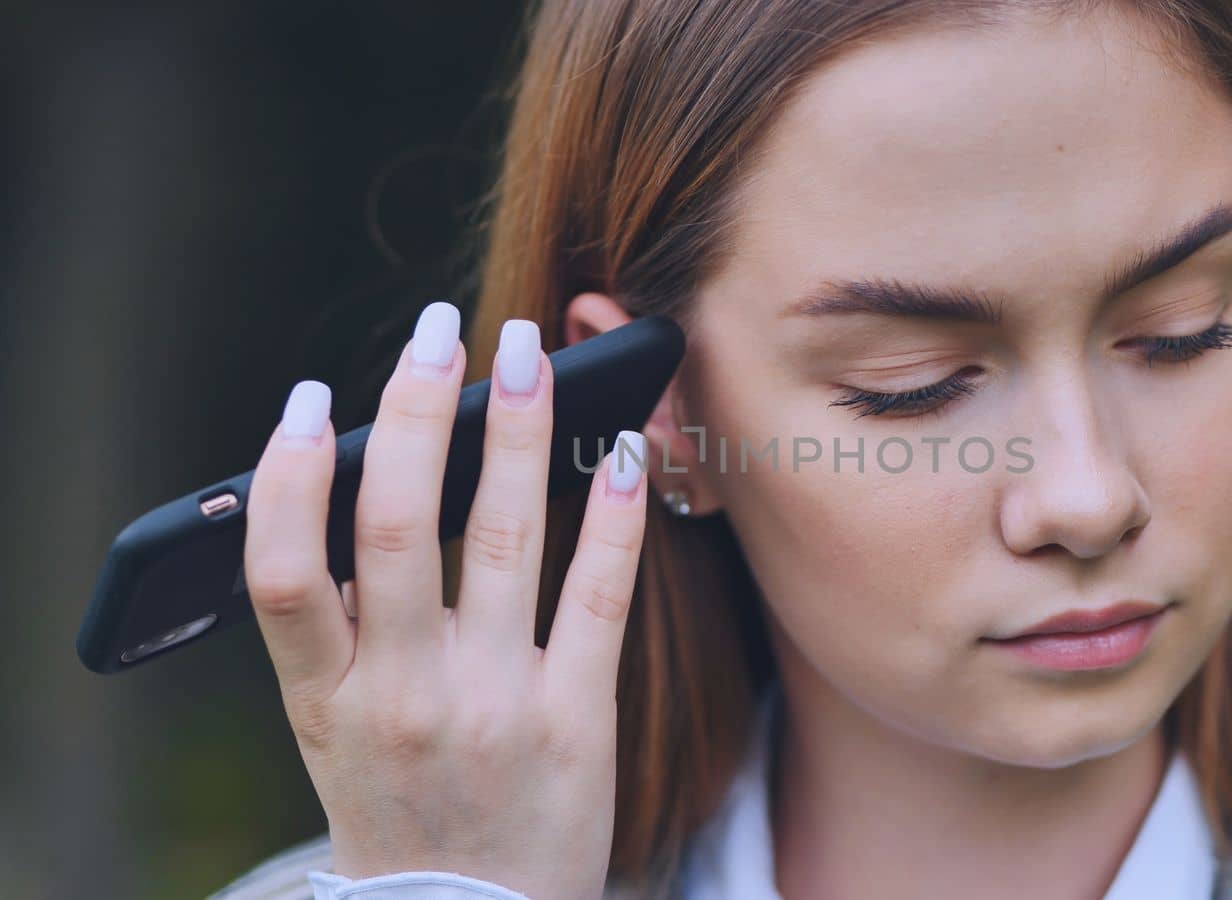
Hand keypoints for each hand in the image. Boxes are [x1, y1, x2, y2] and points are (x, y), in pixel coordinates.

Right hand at [243, 301, 647, 899]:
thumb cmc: (401, 808)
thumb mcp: (336, 732)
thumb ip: (336, 628)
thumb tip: (348, 488)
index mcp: (325, 700)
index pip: (281, 572)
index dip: (289, 475)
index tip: (314, 400)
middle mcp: (403, 698)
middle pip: (397, 528)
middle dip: (417, 412)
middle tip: (437, 330)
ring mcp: (494, 707)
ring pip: (501, 538)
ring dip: (515, 431)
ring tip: (526, 353)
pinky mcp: (577, 720)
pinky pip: (598, 593)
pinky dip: (610, 511)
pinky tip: (620, 448)